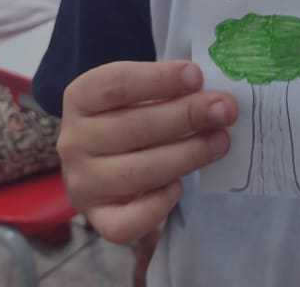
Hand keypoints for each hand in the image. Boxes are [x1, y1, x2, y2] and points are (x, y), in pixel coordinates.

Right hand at [57, 60, 236, 245]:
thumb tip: (215, 98)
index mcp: (81, 98)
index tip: (196, 76)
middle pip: (132, 127)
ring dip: (186, 156)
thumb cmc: (132, 115)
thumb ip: (171, 90)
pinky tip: (180, 188)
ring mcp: (83, 184)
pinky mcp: (98, 219)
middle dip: (186, 116)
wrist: (107, 159)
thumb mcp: (142, 92)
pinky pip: (126, 223)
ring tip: (220, 142)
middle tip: (224, 110)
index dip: (158, 79)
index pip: (115, 84)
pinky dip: (157, 206)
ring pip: (136, 173)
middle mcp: (74, 141)